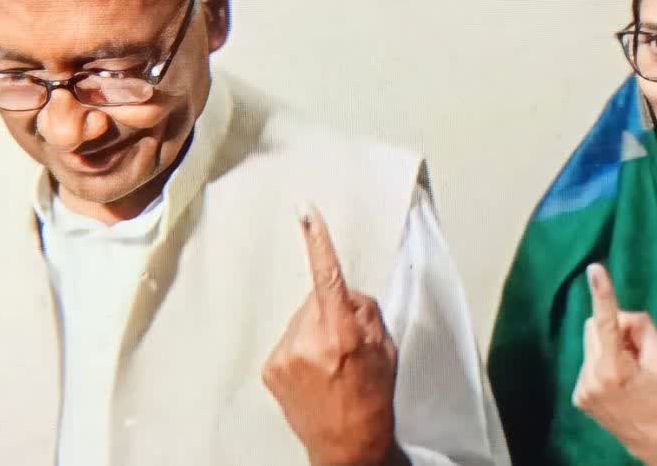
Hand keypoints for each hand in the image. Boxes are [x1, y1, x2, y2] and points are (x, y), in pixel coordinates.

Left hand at [262, 203, 407, 465]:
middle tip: (345, 340)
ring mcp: (285, 355)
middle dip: (330, 308)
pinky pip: (288, 339)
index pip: (328, 277)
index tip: (306, 213)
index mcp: (342, 333)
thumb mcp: (386, 350)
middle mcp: (308, 340)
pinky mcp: (270, 368)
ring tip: (329, 362)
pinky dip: (300, 347)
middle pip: (316, 298)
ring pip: (300, 318)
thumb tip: (346, 290)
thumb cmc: (373, 398)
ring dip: (313, 329)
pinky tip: (313, 372)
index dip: (318, 242)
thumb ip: (366, 312)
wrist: (346, 447)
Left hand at [573, 264, 656, 464]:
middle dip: (615, 329)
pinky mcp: (578, 395)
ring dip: (608, 347)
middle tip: (638, 349)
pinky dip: (602, 362)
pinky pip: (588, 361)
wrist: (656, 442)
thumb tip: (623, 315)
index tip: (594, 269)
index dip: (602, 294)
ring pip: (591, 344)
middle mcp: (591, 376)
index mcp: (614, 368)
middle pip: (595, 327)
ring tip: (629, 370)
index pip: (606, 323)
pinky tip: (618, 381)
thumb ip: (643, 330)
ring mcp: (581, 387)